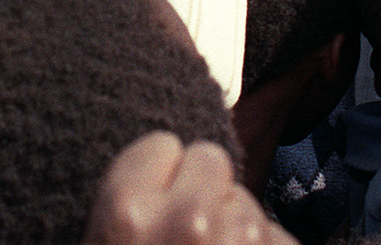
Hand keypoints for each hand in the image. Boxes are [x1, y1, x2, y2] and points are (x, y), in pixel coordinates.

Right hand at [84, 132, 295, 244]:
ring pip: (247, 200)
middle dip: (204, 193)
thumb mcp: (102, 238)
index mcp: (127, 213)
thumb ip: (125, 199)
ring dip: (236, 229)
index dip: (158, 181)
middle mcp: (187, 222)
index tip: (152, 213)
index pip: (161, 144)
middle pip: (211, 158)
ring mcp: (238, 243)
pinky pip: (278, 236)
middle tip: (186, 239)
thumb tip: (159, 148)